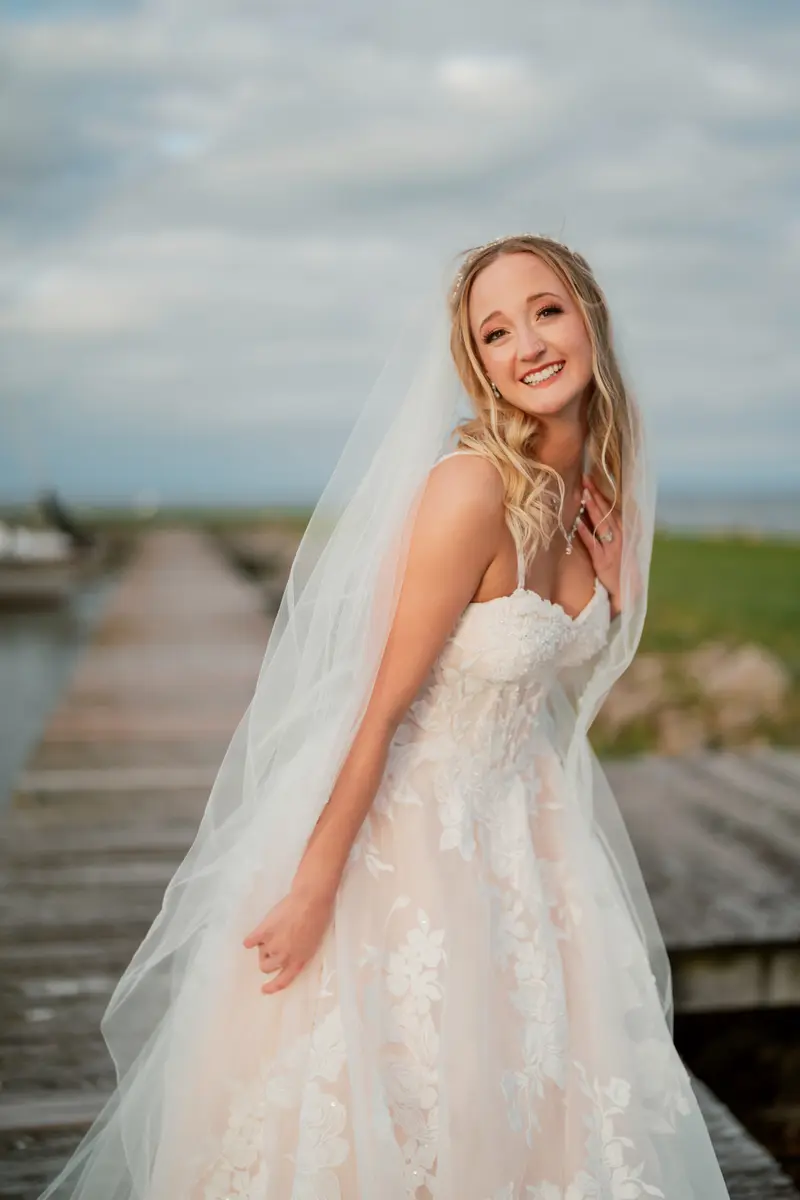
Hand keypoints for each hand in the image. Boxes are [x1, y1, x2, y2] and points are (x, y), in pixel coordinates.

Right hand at [242, 880, 334, 994]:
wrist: (311, 899)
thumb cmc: (318, 918)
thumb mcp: (313, 943)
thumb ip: (298, 954)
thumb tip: (285, 956)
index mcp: (299, 960)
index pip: (283, 980)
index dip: (272, 986)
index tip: (263, 989)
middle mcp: (284, 956)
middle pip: (265, 967)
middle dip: (267, 960)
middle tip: (272, 947)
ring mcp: (272, 944)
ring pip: (259, 952)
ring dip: (263, 945)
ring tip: (274, 930)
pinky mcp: (263, 931)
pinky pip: (249, 941)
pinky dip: (251, 939)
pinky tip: (254, 935)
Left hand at [575, 473, 622, 614]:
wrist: (628, 589)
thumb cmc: (623, 565)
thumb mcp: (622, 544)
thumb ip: (614, 528)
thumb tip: (601, 510)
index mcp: (624, 532)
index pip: (613, 509)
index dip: (602, 494)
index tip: (592, 481)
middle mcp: (619, 537)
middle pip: (607, 512)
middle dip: (596, 496)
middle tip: (585, 480)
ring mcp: (611, 548)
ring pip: (602, 525)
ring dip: (593, 509)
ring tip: (584, 495)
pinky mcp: (602, 560)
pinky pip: (593, 544)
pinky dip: (586, 533)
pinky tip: (579, 522)